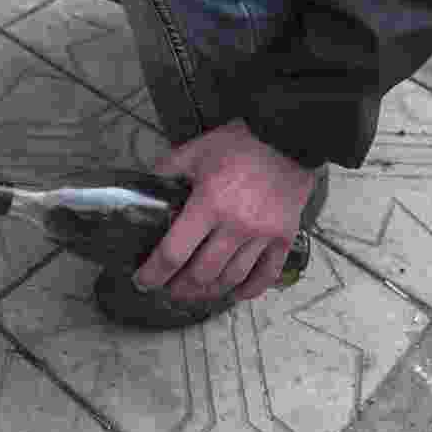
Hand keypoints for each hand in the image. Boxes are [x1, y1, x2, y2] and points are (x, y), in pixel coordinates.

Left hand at [132, 120, 316, 301]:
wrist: (288, 137)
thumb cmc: (241, 143)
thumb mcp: (197, 150)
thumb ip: (169, 168)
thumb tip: (149, 184)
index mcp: (209, 205)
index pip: (174, 252)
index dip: (154, 273)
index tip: (143, 281)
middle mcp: (235, 226)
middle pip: (201, 273)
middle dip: (179, 288)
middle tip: (168, 289)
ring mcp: (262, 235)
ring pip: (231, 278)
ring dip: (209, 292)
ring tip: (195, 294)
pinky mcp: (284, 238)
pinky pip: (266, 274)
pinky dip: (249, 290)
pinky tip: (234, 294)